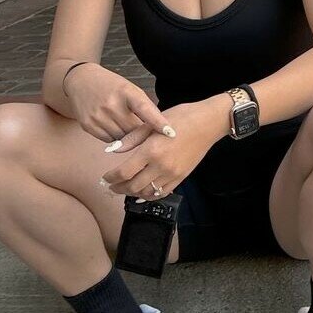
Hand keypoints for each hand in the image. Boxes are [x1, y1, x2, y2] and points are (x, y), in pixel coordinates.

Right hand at [64, 62, 174, 142]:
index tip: (171, 133)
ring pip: (122, 139)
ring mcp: (98, 116)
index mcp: (125, 92)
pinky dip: (114, 138)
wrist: (81, 81)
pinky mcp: (88, 125)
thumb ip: (145, 107)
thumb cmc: (112, 86)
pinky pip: (109, 141)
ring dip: (127, 137)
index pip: (144, 109)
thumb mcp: (130, 89)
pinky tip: (112, 126)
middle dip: (140, 132)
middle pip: (134, 130)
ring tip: (124, 124)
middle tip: (144, 131)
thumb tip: (162, 129)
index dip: (158, 122)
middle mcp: (110, 104)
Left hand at [100, 100, 223, 199]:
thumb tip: (112, 149)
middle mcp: (161, 166)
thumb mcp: (152, 123)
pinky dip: (148, 195)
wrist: (207, 123)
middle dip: (118, 188)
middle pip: (133, 186)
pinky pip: (161, 193)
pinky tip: (142, 191)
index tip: (104, 177)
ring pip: (146, 192)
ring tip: (124, 188)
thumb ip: (131, 138)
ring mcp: (172, 174)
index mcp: (151, 150)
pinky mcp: (181, 177)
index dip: (111, 177)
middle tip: (110, 186)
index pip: (124, 172)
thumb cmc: (180, 117)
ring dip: (132, 193)